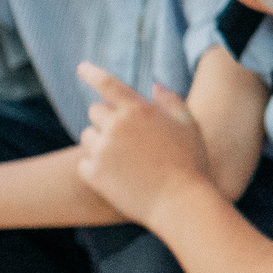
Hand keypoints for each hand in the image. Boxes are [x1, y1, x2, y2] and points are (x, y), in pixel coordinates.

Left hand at [73, 63, 210, 225]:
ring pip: (88, 137)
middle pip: (95, 111)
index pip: (108, 84)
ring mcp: (102, 150)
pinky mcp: (93, 174)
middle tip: (128, 138)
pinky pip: (85, 163)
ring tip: (125, 160)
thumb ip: (172, 101)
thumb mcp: (189, 127)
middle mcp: (116, 126)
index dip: (92, 73)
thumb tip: (154, 86)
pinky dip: (96, 168)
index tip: (81, 68)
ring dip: (100, 143)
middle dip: (108, 120)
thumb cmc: (191, 164)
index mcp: (139, 110)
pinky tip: (118, 177)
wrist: (181, 204)